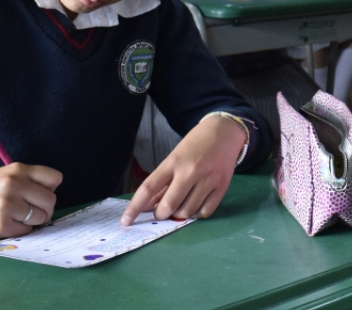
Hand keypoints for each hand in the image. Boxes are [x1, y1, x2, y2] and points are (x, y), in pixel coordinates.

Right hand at [0, 163, 62, 238]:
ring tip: (17, 217)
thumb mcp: (5, 175)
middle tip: (30, 210)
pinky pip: (26, 230)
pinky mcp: (2, 225)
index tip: (39, 194)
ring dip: (33, 221)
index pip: (54, 178)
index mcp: (18, 169)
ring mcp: (8, 205)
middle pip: (50, 200)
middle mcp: (14, 184)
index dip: (50, 188)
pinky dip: (21, 230)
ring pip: (41, 217)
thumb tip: (52, 193)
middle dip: (44, 208)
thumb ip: (29, 180)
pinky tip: (7, 224)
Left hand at [120, 112, 245, 224]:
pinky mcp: (222, 187)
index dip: (135, 207)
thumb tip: (148, 206)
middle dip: (160, 214)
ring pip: (187, 211)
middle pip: (168, 205)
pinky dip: (196, 214)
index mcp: (174, 161)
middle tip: (161, 212)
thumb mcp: (175, 157)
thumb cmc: (196, 144)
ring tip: (179, 206)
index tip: (126, 220)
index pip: (149, 188)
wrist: (225, 131)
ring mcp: (208, 180)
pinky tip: (194, 207)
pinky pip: (205, 212)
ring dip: (179, 215)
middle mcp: (190, 171)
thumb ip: (163, 182)